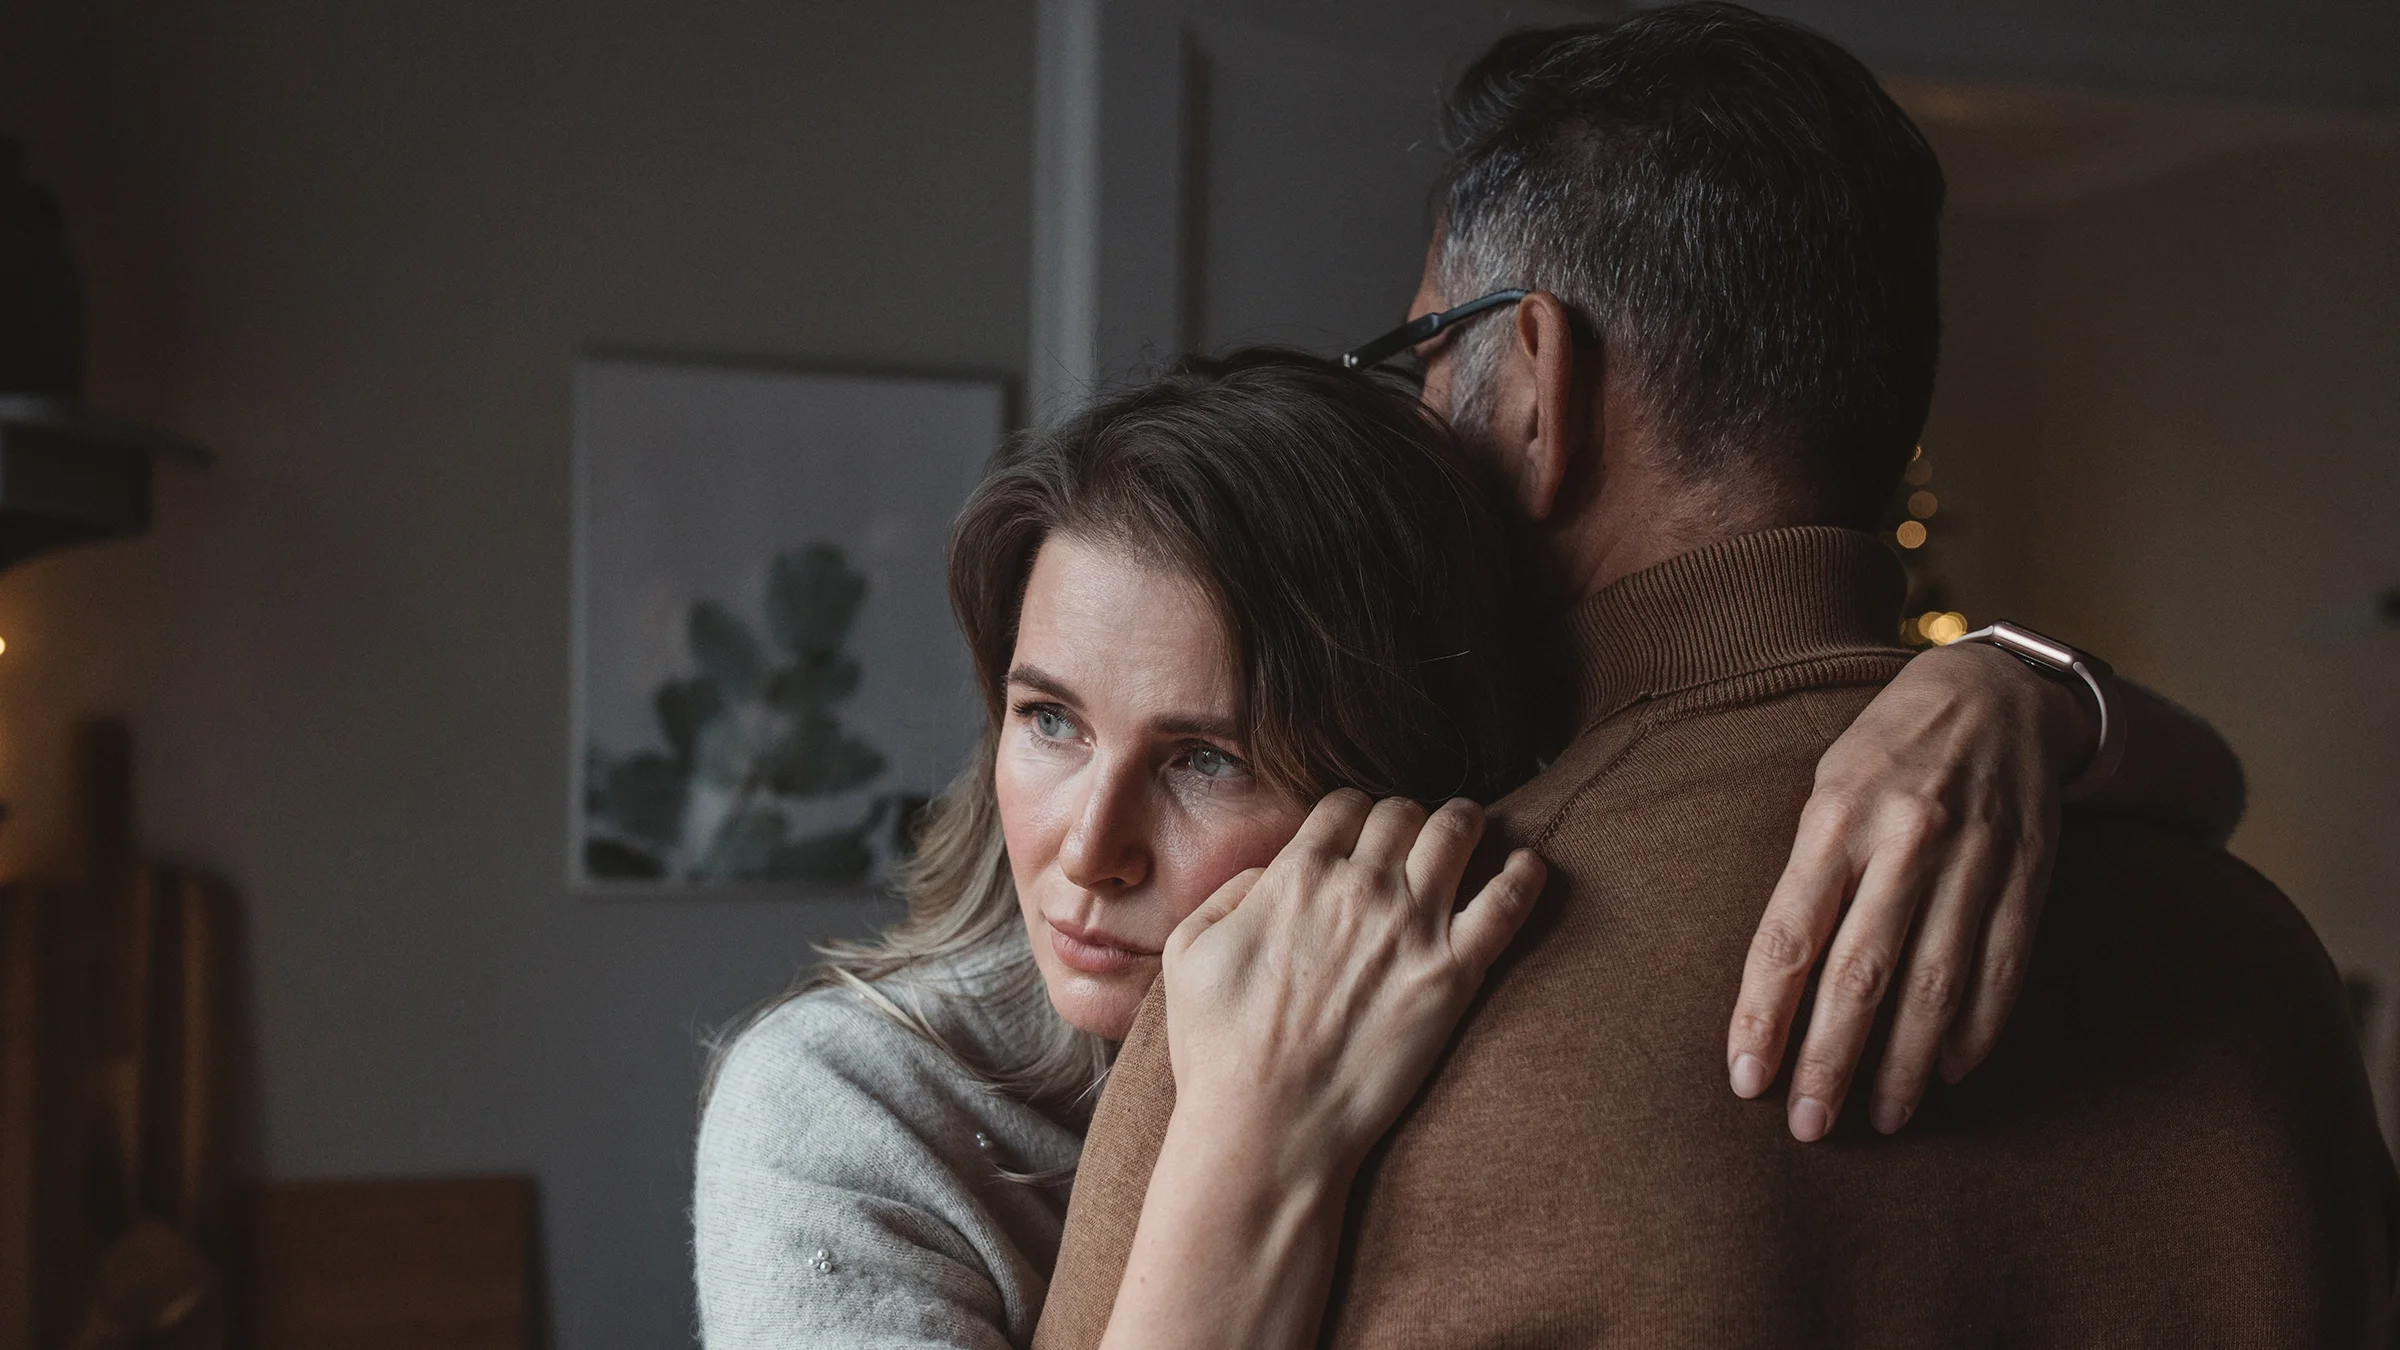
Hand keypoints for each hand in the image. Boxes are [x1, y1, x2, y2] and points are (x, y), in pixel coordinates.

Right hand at [1160, 791, 1546, 1182]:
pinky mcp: (1452, 975)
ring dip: (1464, 823)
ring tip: (1470, 829)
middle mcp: (1361, 887)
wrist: (1267, 1127)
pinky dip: (1523, 875)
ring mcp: (1413, 928)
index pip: (1344, 806)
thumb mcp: (1189, 952)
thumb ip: (1229, 894)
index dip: (1354, 813)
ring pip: (1456, 834)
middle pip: (1403, 814)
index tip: (1362, 833)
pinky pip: (1506, 903)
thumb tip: (1269, 873)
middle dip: (1407, 817)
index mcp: (1298, 874)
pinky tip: (1528, 866)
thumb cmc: (1219, 1050)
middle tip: (1414, 836)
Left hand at [1725, 641, 2094, 1140]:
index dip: (1763, 1014)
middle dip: (1830, 1060)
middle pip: (1860, 974)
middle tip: (1807, 1126)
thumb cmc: (1886, 750)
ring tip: (1881, 1119)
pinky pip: (2001, 970)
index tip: (1746, 1078)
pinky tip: (1946, 1071)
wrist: (1996, 692)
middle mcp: (1907, 842)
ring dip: (1904, 1065)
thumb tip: (1774, 981)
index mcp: (1837, 817)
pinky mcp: (2027, 878)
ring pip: (1934, 986)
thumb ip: (1807, 875)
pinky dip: (1975, 1029)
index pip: (1788, 936)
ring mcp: (1974, 862)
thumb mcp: (1826, 788)